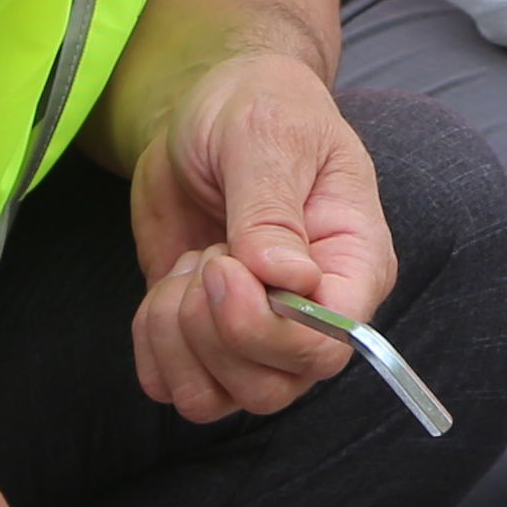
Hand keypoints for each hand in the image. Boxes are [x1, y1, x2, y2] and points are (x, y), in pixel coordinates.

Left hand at [126, 48, 394, 420]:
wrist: (206, 107)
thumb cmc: (257, 107)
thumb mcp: (267, 136)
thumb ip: (272, 209)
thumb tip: (287, 278)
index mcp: (354, 265)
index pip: (330, 346)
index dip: (269, 328)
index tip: (226, 265)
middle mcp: (312, 316)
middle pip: (271, 387)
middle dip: (214, 330)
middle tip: (208, 255)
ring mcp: (257, 334)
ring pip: (217, 399)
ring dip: (180, 336)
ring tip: (193, 264)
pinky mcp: (203, 337)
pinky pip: (171, 384)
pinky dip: (153, 342)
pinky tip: (168, 284)